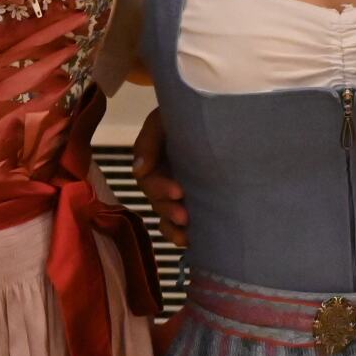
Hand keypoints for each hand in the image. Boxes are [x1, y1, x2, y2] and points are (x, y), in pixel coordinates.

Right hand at [130, 108, 186, 247]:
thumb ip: (149, 140)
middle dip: (169, 210)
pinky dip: (181, 234)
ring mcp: (178, 191)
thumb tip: (139, 170)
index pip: (149, 180)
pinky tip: (190, 242)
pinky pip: (180, 222)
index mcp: (154, 161)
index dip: (161, 189)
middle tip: (185, 216)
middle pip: (158, 202)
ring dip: (173, 227)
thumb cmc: (186, 113)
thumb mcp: (163, 119)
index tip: (179, 191)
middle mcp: (163, 178)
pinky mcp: (194, 200)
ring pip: (167, 216)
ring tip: (186, 233)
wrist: (216, 114)